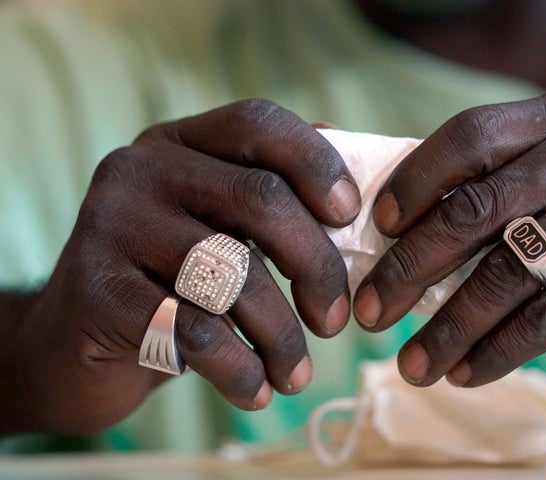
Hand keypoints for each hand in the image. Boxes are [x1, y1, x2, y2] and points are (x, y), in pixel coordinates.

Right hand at [0, 99, 359, 434]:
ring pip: (231, 273)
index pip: (259, 123)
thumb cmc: (169, 283)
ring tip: (296, 375)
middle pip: (260, 199)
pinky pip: (195, 330)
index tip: (349, 216)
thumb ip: (273, 201)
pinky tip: (255, 390)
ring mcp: (112, 224)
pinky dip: (240, 368)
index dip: (317, 164)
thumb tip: (350, 190)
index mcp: (181, 144)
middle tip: (335, 320)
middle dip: (315, 265)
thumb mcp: (217, 230)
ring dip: (282, 335)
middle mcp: (142, 169)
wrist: (73, 342)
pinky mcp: (99, 290)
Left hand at [352, 93, 545, 387]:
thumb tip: (400, 227)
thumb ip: (504, 187)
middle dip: (410, 266)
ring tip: (410, 364)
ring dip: (446, 326)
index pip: (470, 135)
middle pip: (475, 210)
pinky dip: (498, 351)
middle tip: (371, 309)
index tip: (379, 224)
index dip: (416, 179)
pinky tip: (466, 372)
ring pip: (506, 275)